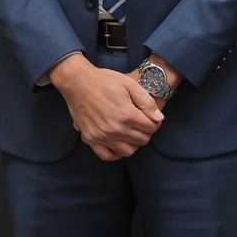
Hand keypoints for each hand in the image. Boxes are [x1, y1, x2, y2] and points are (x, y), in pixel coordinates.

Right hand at [48, 54, 164, 160]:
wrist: (78, 82)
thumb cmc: (104, 81)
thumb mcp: (130, 84)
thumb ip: (146, 101)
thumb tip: (159, 118)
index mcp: (127, 114)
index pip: (151, 128)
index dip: (155, 122)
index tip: (152, 118)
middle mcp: (115, 129)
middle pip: (142, 140)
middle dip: (146, 132)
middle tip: (142, 124)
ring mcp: (102, 136)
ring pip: (128, 151)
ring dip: (133, 143)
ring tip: (131, 132)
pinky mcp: (91, 139)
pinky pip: (107, 155)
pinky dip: (116, 153)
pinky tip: (118, 143)